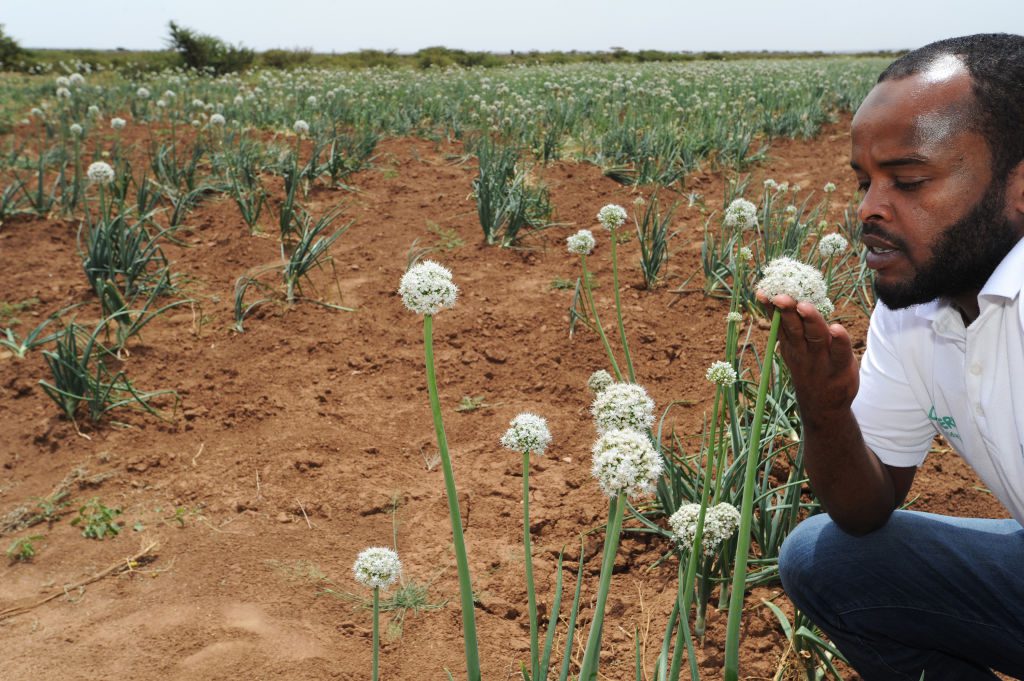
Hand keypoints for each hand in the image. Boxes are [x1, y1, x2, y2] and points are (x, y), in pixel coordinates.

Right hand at [755, 291, 859, 420]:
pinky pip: (840, 352)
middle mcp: (803, 350)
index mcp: (790, 345)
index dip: (770, 308)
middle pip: (794, 328)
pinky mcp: (841, 366)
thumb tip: (780, 300)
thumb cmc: (810, 371)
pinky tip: (837, 329)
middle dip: (786, 311)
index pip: (779, 323)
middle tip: (781, 297)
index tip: (762, 292)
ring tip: (804, 306)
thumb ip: (791, 329)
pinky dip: (839, 340)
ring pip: (815, 336)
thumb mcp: (795, 352)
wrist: (823, 408)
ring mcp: (821, 359)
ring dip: (810, 320)